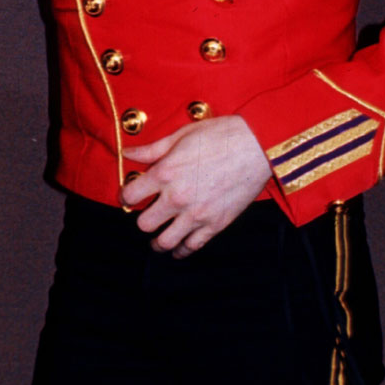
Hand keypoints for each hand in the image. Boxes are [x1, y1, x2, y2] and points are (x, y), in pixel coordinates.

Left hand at [121, 115, 271, 258]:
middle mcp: (177, 197)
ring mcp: (197, 214)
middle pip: (143, 223)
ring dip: (157, 240)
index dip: (127, 195)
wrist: (257, 145)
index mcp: (165, 173)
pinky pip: (191, 247)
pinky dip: (181, 250)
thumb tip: (127, 152)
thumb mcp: (182, 135)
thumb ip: (152, 149)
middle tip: (147, 213)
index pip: (130, 196)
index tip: (131, 195)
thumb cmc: (221, 135)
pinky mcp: (215, 224)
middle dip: (142, 218)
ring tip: (157, 237)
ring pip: (164, 242)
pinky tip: (179, 246)